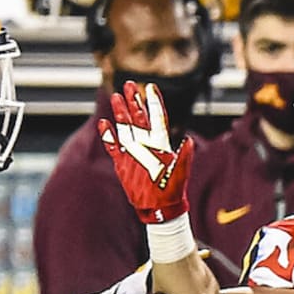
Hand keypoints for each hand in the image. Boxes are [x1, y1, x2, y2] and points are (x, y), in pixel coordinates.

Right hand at [98, 81, 192, 224]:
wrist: (159, 209)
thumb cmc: (173, 192)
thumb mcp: (180, 174)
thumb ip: (184, 157)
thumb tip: (189, 140)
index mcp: (161, 145)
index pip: (157, 119)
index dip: (154, 103)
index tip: (151, 87)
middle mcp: (146, 145)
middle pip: (139, 118)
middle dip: (135, 101)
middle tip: (130, 84)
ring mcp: (134, 153)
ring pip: (125, 128)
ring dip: (121, 113)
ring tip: (116, 97)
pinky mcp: (123, 163)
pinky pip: (113, 146)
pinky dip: (108, 136)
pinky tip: (104, 124)